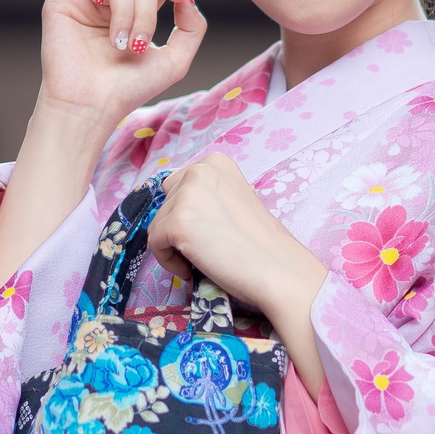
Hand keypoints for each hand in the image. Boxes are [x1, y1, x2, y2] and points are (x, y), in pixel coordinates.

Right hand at [35, 0, 205, 132]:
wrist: (91, 106)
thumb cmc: (129, 89)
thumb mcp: (175, 62)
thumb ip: (192, 28)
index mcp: (137, 14)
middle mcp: (112, 6)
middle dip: (147, 12)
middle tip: (137, 45)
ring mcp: (87, 2)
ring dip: (125, 11)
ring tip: (117, 43)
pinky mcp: (61, 2)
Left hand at [148, 154, 330, 394]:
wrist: (280, 271)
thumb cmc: (261, 244)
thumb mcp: (233, 202)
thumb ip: (207, 196)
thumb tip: (178, 208)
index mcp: (216, 162)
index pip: (178, 187)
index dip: (190, 215)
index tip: (211, 233)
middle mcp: (199, 169)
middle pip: (165, 202)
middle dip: (180, 227)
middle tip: (208, 247)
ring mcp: (187, 194)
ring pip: (158, 224)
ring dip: (175, 246)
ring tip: (206, 259)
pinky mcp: (177, 222)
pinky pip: (154, 243)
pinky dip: (170, 262)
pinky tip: (196, 269)